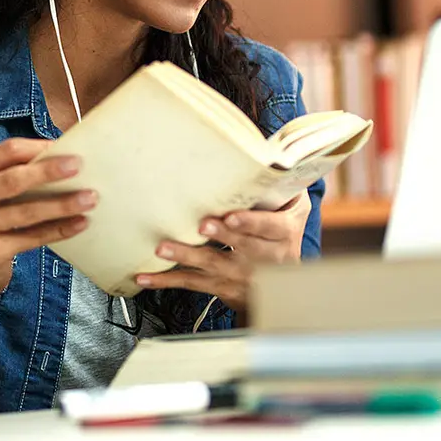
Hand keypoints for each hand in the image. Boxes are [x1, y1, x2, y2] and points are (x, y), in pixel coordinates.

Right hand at [0, 138, 95, 308]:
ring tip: (89, 198)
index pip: (5, 152)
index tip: (66, 146)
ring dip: (61, 204)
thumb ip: (14, 176)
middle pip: (13, 179)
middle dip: (48, 171)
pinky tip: (80, 223)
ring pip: (26, 211)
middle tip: (78, 166)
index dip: (37, 147)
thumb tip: (63, 159)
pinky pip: (32, 237)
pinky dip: (58, 229)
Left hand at [134, 191, 311, 313]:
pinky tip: (146, 278)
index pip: (269, 227)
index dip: (250, 223)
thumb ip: (283, 186)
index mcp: (283, 233)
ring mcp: (243, 276)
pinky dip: (168, 281)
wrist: (288, 286)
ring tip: (163, 248)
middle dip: (220, 236)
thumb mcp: (294, 209)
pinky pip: (194, 283)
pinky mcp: (223, 288)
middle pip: (242, 247)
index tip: (231, 217)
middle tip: (200, 225)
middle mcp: (266, 258)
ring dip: (187, 256)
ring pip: (213, 265)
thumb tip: (269, 153)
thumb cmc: (282, 232)